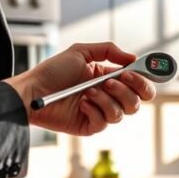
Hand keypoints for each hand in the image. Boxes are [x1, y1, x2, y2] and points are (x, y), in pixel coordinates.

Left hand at [5, 41, 156, 135]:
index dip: (145, 78)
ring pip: (122, 112)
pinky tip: (81, 103)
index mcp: (110, 79)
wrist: (33, 91)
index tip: (144, 70)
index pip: (138, 83)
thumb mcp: (80, 52)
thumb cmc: (52, 72)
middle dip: (130, 90)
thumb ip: (108, 50)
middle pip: (138, 101)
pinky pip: (105, 122)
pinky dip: (95, 110)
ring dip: (107, 99)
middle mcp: (108, 97)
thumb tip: (132, 57)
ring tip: (88, 90)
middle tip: (112, 80)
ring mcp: (100, 113)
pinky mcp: (90, 126)